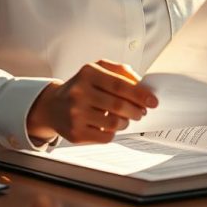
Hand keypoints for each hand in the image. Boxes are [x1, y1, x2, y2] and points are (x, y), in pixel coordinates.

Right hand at [26, 59, 158, 143]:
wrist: (53, 106)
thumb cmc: (82, 87)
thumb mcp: (98, 70)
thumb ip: (121, 71)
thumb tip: (142, 84)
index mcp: (87, 73)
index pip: (120, 85)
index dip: (140, 94)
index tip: (152, 101)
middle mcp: (79, 92)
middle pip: (119, 105)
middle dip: (136, 110)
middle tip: (140, 112)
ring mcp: (75, 114)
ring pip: (114, 123)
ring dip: (125, 122)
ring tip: (123, 118)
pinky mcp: (75, 133)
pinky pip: (106, 137)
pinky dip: (113, 132)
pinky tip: (108, 126)